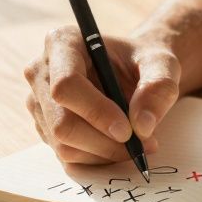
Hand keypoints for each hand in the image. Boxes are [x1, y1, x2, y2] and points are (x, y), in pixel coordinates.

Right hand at [23, 26, 180, 163]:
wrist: (133, 71)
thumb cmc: (144, 61)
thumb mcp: (162, 64)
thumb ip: (158, 87)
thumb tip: (142, 125)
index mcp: (63, 43)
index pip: (66, 85)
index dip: (95, 112)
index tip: (128, 130)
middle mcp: (41, 71)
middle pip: (61, 122)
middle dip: (103, 142)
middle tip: (140, 146)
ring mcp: (38, 101)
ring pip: (63, 145)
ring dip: (104, 153)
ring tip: (137, 144)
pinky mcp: (44, 126)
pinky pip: (66, 155)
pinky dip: (97, 158)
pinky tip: (119, 146)